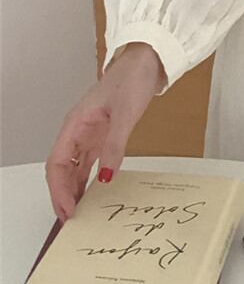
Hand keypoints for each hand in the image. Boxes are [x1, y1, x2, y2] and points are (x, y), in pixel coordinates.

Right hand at [45, 43, 165, 222]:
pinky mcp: (104, 133)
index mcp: (74, 125)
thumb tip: (106, 179)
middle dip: (63, 195)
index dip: (58, 190)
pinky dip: (91, 179)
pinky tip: (96, 193)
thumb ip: (115, 146)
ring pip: (75, 168)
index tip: (68, 210)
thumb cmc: (131, 80)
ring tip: (81, 213)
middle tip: (71, 221)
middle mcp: (78, 131)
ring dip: (75, 190)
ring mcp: (90, 133)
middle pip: (62, 169)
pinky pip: (91, 161)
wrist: (147, 62)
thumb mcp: (125, 115)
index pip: (57, 164)